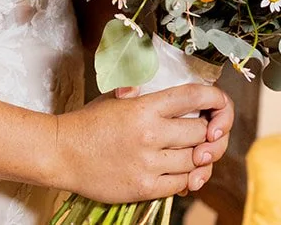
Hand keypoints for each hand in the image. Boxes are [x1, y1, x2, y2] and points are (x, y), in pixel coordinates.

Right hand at [50, 83, 231, 203]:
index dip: (216, 99)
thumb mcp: (116, 98)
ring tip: (194, 153)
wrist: (62, 153)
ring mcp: (149, 163)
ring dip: (200, 158)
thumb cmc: (90, 123)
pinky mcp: (145, 186)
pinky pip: (182, 184)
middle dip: (209, 133)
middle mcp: (150, 134)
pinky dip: (187, 178)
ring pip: (196, 162)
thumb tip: (180, 98)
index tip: (218, 105)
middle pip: (203, 133)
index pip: (194, 97)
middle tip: (207, 133)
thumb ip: (147, 95)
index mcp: (144, 107)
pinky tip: (182, 172)